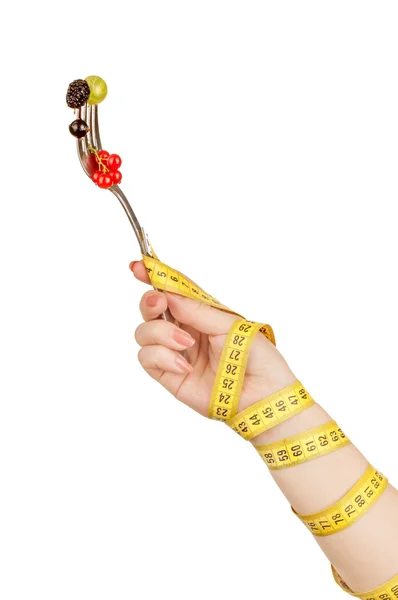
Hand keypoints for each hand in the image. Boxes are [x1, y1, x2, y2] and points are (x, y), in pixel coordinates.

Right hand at [130, 260, 295, 417]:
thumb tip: (170, 295)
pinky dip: (162, 357)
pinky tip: (184, 366)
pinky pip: (147, 358)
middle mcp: (186, 330)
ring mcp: (176, 352)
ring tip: (186, 344)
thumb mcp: (230, 326)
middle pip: (151, 309)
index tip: (138, 266)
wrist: (263, 396)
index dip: (154, 277)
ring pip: (144, 332)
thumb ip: (197, 311)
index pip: (173, 292)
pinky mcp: (169, 375)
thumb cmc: (258, 359)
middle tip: (159, 303)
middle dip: (149, 302)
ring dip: (160, 333)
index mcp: (202, 314)